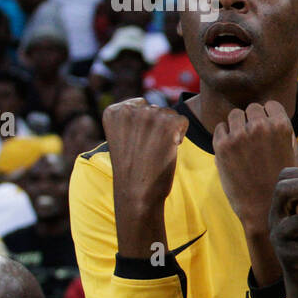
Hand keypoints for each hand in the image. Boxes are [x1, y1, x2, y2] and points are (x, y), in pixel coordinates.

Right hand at [103, 98, 187, 212]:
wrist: (136, 192)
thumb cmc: (131, 168)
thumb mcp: (122, 137)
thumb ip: (131, 118)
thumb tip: (150, 105)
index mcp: (113, 111)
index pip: (140, 105)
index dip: (144, 125)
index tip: (135, 142)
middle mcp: (129, 110)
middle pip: (156, 109)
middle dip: (158, 126)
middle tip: (147, 149)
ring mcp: (149, 116)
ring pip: (170, 114)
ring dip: (169, 131)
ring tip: (156, 150)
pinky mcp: (168, 124)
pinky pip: (183, 121)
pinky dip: (180, 136)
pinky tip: (167, 149)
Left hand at [212, 102, 297, 234]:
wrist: (262, 207)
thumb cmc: (281, 181)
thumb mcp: (293, 153)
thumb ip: (284, 131)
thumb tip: (273, 116)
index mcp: (281, 126)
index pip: (270, 105)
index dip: (268, 116)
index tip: (266, 128)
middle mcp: (260, 127)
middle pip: (251, 108)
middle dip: (252, 120)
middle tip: (253, 138)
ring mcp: (239, 135)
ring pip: (234, 115)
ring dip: (237, 125)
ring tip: (242, 143)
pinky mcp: (222, 145)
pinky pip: (220, 127)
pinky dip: (224, 135)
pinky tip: (232, 150)